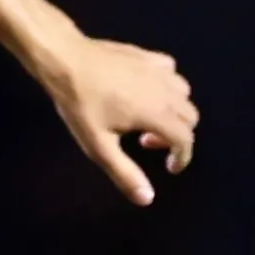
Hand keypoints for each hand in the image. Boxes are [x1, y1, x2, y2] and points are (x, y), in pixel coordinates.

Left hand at [28, 24, 198, 205]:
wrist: (65, 60)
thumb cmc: (81, 104)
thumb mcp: (99, 146)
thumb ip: (124, 173)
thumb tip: (147, 199)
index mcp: (157, 113)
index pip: (185, 140)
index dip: (181, 158)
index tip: (169, 168)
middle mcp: (165, 90)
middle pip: (189, 117)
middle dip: (176, 135)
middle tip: (146, 143)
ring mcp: (157, 69)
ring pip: (183, 93)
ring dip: (173, 110)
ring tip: (146, 118)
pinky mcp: (146, 55)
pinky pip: (170, 71)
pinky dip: (166, 85)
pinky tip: (146, 90)